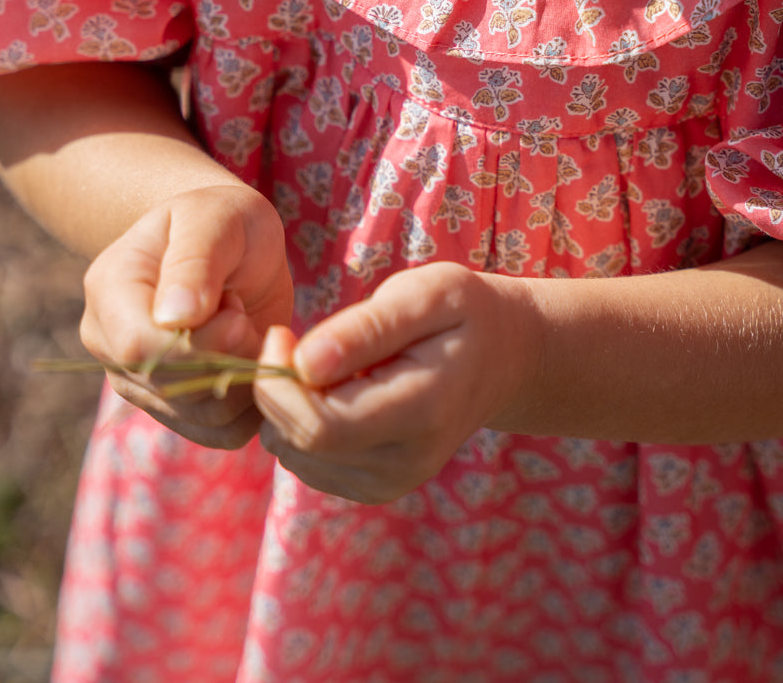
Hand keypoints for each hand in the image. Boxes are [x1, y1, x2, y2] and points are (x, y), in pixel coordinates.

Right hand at [80, 184, 292, 448]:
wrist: (232, 243)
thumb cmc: (222, 219)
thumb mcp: (216, 218)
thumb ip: (196, 261)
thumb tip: (173, 319)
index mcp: (110, 289)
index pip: (140, 347)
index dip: (200, 342)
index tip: (237, 310)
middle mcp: (110, 343)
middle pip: (170, 388)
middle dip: (229, 357)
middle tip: (244, 313)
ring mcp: (138, 381)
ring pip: (199, 417)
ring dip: (245, 380)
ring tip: (246, 329)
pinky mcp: (175, 407)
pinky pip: (219, 433)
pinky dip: (252, 406)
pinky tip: (254, 360)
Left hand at [254, 262, 539, 502]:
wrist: (506, 357)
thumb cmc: (462, 313)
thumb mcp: (424, 295)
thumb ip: (366, 329)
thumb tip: (303, 363)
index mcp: (421, 413)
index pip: (319, 426)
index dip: (279, 383)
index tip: (281, 332)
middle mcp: (405, 464)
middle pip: (299, 443)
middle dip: (276, 391)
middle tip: (292, 340)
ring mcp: (389, 484)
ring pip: (294, 454)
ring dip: (286, 406)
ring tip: (322, 361)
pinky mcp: (373, 487)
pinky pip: (305, 460)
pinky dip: (299, 423)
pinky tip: (331, 388)